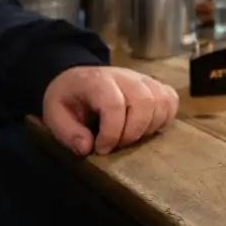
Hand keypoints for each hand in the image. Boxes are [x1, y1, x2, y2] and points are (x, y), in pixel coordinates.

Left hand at [43, 66, 178, 155]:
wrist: (79, 77)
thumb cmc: (68, 98)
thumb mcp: (54, 115)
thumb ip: (68, 133)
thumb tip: (88, 148)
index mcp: (98, 81)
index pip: (114, 104)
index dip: (112, 132)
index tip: (101, 149)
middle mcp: (125, 76)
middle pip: (144, 102)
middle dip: (133, 132)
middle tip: (118, 145)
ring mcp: (144, 79)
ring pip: (161, 101)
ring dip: (150, 127)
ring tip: (131, 137)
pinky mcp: (155, 84)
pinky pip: (171, 99)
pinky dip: (165, 117)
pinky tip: (149, 127)